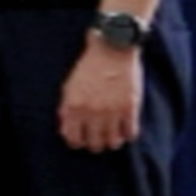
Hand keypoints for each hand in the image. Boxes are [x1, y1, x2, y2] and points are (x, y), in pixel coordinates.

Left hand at [58, 37, 142, 152]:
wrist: (112, 49)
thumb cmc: (89, 67)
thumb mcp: (69, 86)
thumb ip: (66, 109)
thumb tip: (66, 130)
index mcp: (73, 107)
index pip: (73, 138)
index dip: (77, 143)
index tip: (81, 142)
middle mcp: (91, 112)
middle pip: (94, 144)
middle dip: (95, 145)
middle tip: (98, 141)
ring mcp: (112, 112)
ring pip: (112, 142)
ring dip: (112, 143)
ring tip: (113, 139)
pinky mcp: (130, 108)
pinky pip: (130, 133)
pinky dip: (127, 136)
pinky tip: (125, 131)